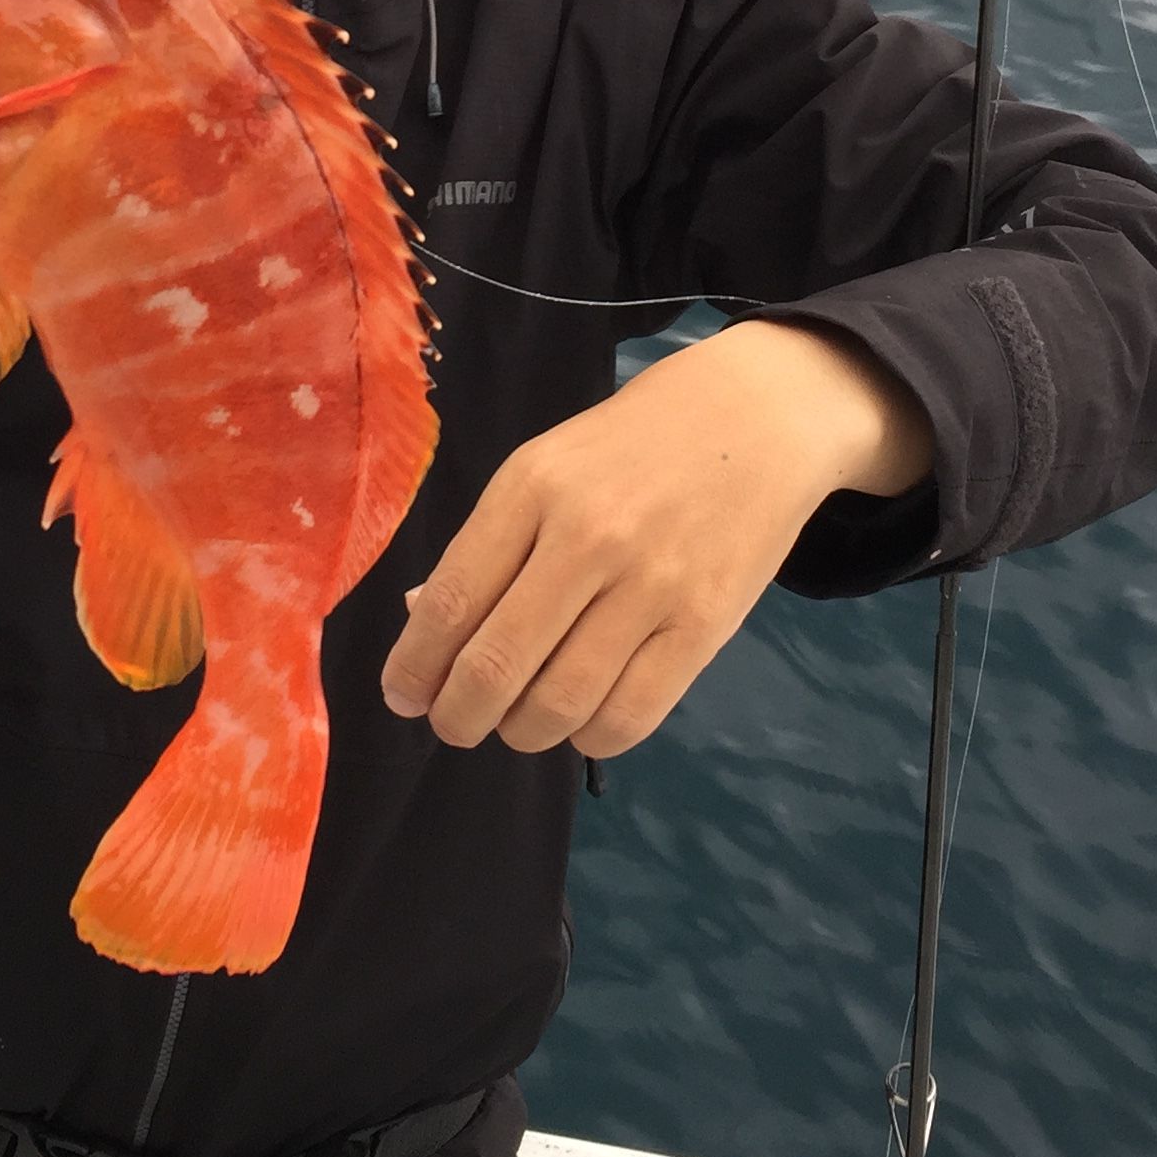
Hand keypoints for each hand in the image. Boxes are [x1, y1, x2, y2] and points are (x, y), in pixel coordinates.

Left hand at [380, 321, 932, 757]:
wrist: (754, 420)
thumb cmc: (631, 446)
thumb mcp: (544, 468)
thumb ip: (488, 545)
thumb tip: (422, 620)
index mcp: (532, 488)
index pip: (452, 601)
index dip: (414, 666)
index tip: (402, 696)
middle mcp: (587, 537)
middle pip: (496, 665)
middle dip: (457, 716)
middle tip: (453, 724)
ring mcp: (651, 586)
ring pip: (558, 704)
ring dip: (520, 732)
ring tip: (515, 722)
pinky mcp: (704, 627)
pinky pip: (629, 717)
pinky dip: (589, 736)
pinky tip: (579, 719)